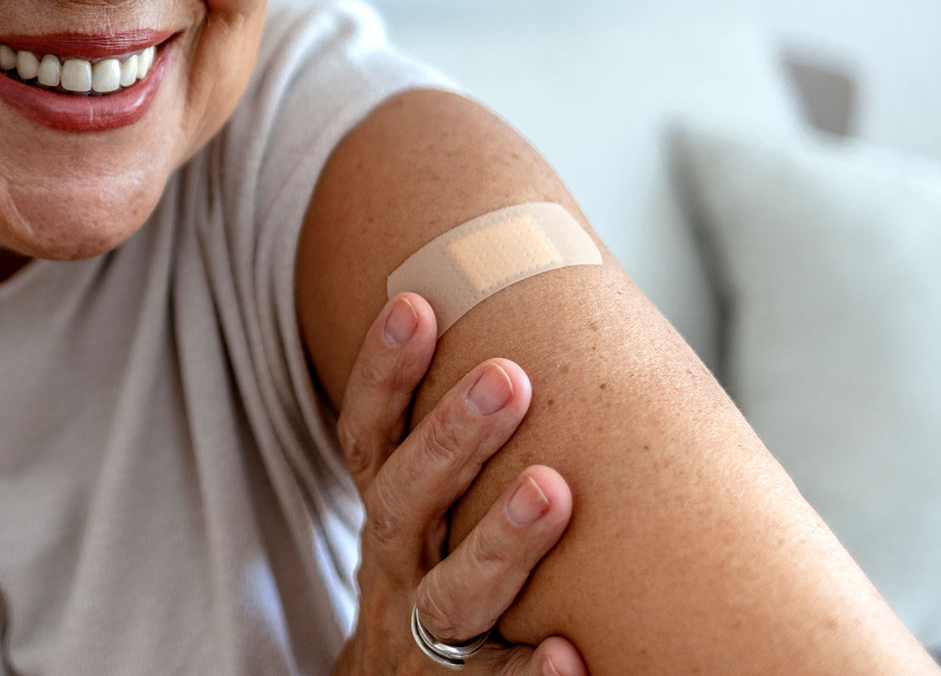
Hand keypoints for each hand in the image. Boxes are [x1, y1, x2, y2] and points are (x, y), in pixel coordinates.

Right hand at [329, 293, 583, 675]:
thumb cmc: (436, 571)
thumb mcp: (424, 508)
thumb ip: (454, 438)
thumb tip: (525, 306)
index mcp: (387, 510)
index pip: (368, 434)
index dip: (383, 371)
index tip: (415, 303)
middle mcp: (395, 565)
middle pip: (404, 500)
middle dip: (450, 434)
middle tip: (508, 375)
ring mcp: (426, 637)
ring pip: (450, 593)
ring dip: (499, 542)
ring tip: (553, 489)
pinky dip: (529, 673)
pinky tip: (572, 654)